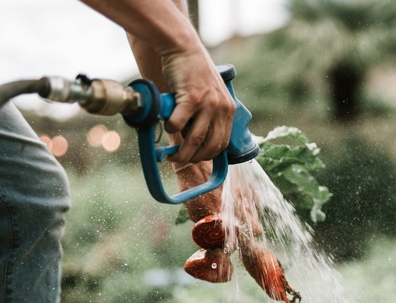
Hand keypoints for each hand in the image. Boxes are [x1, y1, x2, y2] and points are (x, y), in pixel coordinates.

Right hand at [162, 47, 235, 162]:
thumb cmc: (192, 74)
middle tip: (180, 159)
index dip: (208, 155)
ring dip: (181, 152)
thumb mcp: (210, 95)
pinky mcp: (191, 97)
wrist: (184, 48)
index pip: (223, 143)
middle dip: (194, 158)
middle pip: (210, 146)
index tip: (196, 159)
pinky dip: (170, 130)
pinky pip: (178, 124)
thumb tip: (194, 142)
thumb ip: (207, 116)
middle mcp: (222, 108)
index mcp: (229, 109)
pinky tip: (166, 126)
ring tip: (171, 155)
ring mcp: (208, 103)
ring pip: (195, 140)